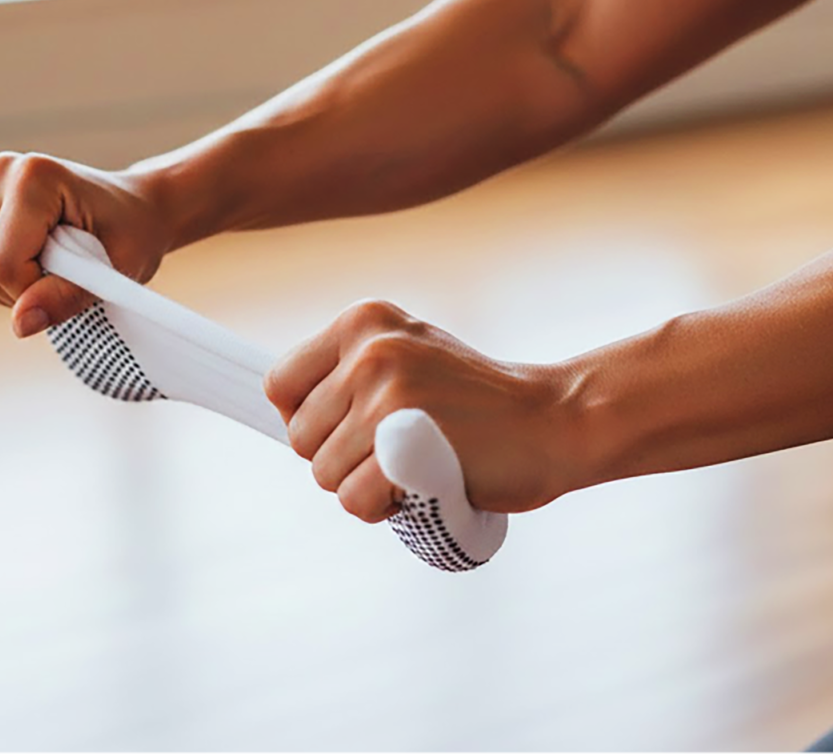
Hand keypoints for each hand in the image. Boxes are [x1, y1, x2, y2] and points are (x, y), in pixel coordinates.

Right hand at [0, 151, 171, 337]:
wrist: (140, 207)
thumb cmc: (135, 233)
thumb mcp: (114, 270)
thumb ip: (64, 298)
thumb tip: (20, 324)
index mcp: (33, 178)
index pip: (1, 264)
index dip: (34, 291)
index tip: (76, 281)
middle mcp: (2, 172)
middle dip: (23, 290)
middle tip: (70, 274)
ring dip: (12, 285)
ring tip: (57, 265)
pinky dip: (1, 275)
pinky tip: (36, 259)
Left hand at [264, 299, 572, 523]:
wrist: (553, 420)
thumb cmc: (475, 402)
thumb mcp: (407, 357)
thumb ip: (347, 374)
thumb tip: (279, 413)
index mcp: (363, 322)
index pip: (280, 384)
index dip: (306, 420)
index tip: (347, 432)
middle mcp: (370, 350)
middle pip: (299, 436)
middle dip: (340, 458)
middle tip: (394, 451)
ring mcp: (387, 395)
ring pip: (323, 473)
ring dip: (363, 485)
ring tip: (413, 465)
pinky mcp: (403, 446)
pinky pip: (353, 499)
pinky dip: (381, 510)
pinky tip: (419, 488)